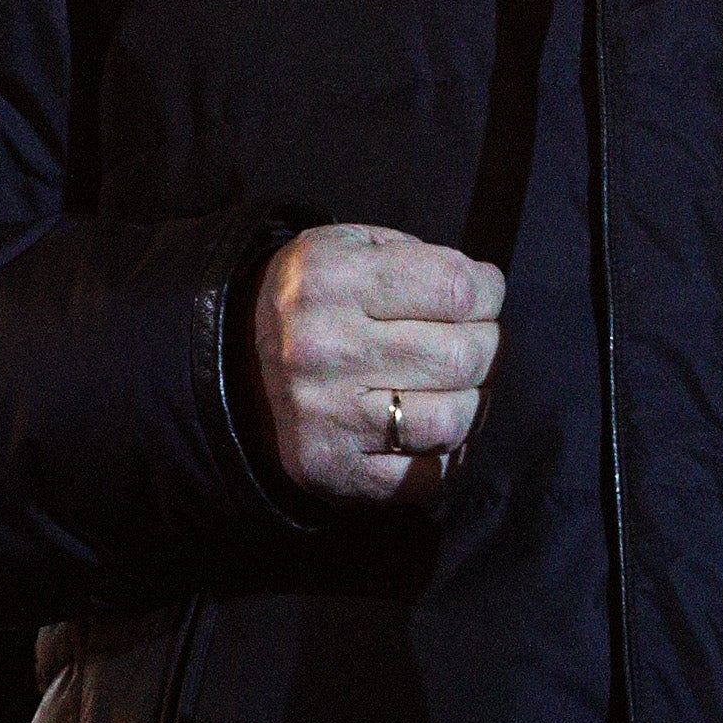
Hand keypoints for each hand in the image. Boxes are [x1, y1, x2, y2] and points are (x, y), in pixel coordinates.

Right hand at [246, 222, 503, 503]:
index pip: (458, 288)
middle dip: (486, 346)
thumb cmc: (320, 298)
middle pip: (464, 355)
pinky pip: (427, 475)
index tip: (483, 296)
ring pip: (454, 418)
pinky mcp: (330, 467)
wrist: (234, 358)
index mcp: (331, 278)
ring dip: (472, 402)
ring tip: (453, 385)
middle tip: (472, 341)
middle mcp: (322, 347)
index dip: (488, 292)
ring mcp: (325, 413)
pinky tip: (428, 427)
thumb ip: (422, 258)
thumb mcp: (353, 246)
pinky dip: (446, 455)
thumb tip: (487, 293)